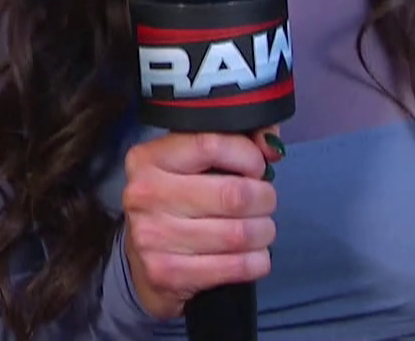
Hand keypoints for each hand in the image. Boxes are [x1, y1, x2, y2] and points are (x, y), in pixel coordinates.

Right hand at [121, 128, 283, 320]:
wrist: (143, 261)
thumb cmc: (178, 203)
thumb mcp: (194, 164)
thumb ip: (237, 142)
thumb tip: (272, 147)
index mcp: (148, 159)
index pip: (210, 144)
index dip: (248, 156)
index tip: (256, 168)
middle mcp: (144, 195)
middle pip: (233, 194)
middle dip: (264, 199)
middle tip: (265, 202)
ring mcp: (153, 236)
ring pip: (239, 233)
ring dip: (264, 232)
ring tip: (260, 229)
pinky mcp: (168, 273)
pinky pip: (237, 266)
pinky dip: (257, 260)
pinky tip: (253, 255)